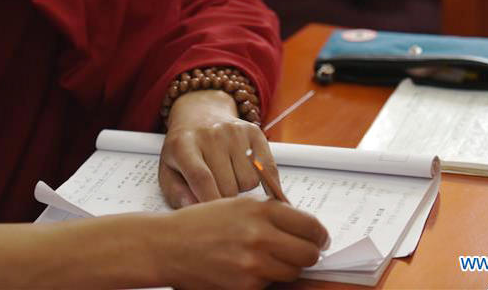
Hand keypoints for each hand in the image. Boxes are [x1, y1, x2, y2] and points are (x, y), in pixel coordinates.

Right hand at [157, 195, 329, 289]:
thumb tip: (301, 227)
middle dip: (308, 253)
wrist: (168, 245)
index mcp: (260, 210)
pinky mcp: (246, 286)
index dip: (319, 234)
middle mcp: (260, 236)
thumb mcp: (236, 205)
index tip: (318, 238)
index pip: (310, 226)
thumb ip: (270, 214)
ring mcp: (253, 264)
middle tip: (301, 251)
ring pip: (293, 272)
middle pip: (309, 253)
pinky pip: (270, 285)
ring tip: (269, 259)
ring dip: (287, 267)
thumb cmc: (198, 223)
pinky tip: (248, 267)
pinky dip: (265, 279)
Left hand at [159, 90, 279, 206]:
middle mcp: (210, 134)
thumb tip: (194, 208)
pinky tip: (256, 186)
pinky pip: (268, 168)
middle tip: (216, 192)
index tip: (215, 222)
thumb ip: (177, 194)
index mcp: (183, 145)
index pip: (202, 178)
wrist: (199, 114)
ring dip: (241, 189)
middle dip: (224, 199)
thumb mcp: (168, 172)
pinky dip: (266, 183)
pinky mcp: (253, 131)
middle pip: (228, 186)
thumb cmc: (184, 150)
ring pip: (250, 181)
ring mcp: (233, 131)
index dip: (210, 203)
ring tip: (228, 179)